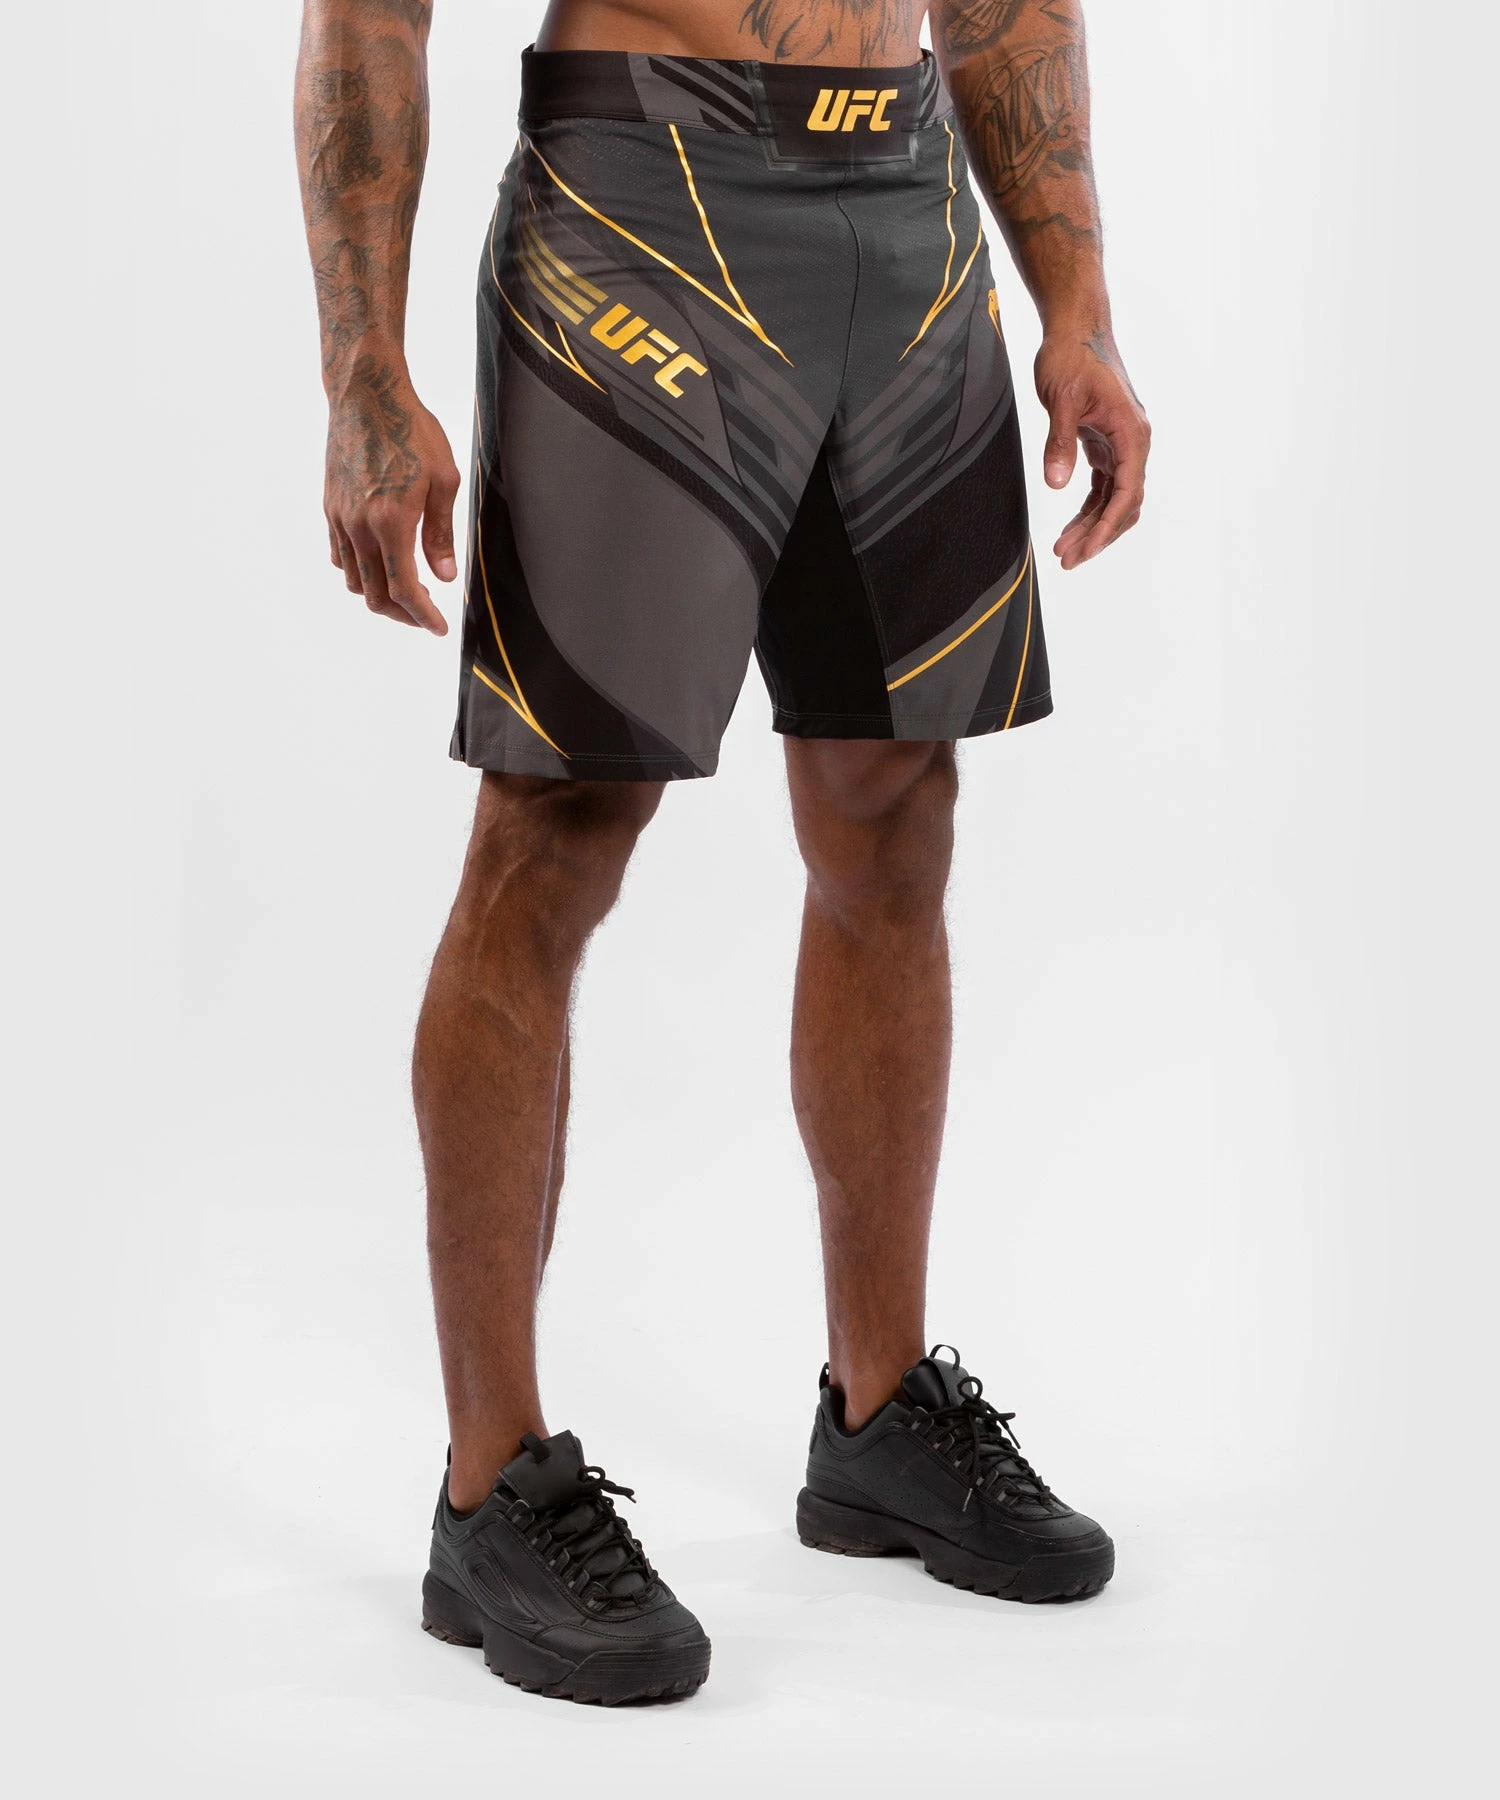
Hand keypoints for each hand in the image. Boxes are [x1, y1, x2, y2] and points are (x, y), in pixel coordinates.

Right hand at [324, 352, 460, 632]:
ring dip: (380, 596)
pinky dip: (360, 572)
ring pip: (354, 580)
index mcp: (391, 523)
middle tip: (426, 616)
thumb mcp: (444, 480)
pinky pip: (340, 556)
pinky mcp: (330, 508)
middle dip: (403, 615)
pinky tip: (380, 565)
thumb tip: (444, 577)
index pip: (404, 590)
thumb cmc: (411, 431)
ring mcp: (340, 519)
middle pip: (376, 595)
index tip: (438, 628)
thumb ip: (441, 534)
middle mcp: (359, 526)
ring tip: (407, 592)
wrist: (366, 396)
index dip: (423, 616)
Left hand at [1035, 328, 1150, 570]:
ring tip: (1064, 551)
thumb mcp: (1060, 398)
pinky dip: (1088, 509)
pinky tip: (1071, 528)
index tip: (1086, 549)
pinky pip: (1103, 487)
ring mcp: (1121, 444)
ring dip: (1092, 527)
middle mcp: (1134, 442)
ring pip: (1113, 499)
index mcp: (1132, 433)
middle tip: (1068, 560)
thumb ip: (1059, 441)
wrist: (1075, 329)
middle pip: (1124, 503)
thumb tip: (1057, 483)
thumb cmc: (1071, 357)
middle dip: (1098, 535)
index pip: (1127, 492)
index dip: (1107, 526)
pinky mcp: (1106, 444)